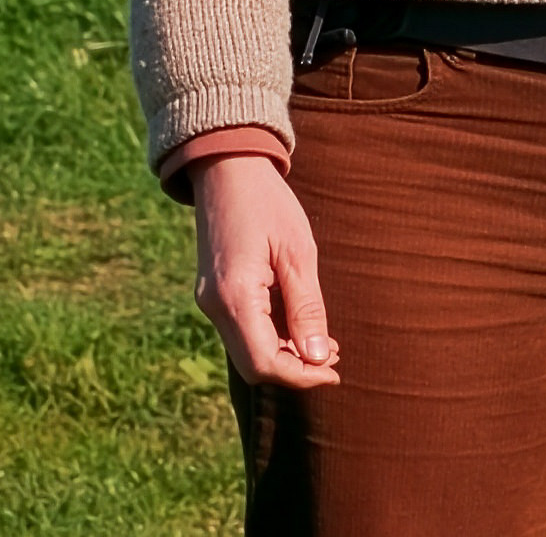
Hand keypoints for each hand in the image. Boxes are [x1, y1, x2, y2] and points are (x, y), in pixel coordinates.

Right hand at [191, 153, 340, 387]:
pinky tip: (300, 327)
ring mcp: (210, 301)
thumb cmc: (268, 203)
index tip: (335, 370)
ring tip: (325, 343)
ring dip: (286, 354)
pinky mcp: (215, 294)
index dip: (301, 375)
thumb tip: (317, 357)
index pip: (264, 362)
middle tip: (334, 356)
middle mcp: (214, 306)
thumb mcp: (298, 252)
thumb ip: (307, 308)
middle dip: (295, 369)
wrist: (227, 170)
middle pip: (253, 365)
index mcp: (235, 296)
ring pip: (248, 351)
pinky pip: (243, 330)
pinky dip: (272, 337)